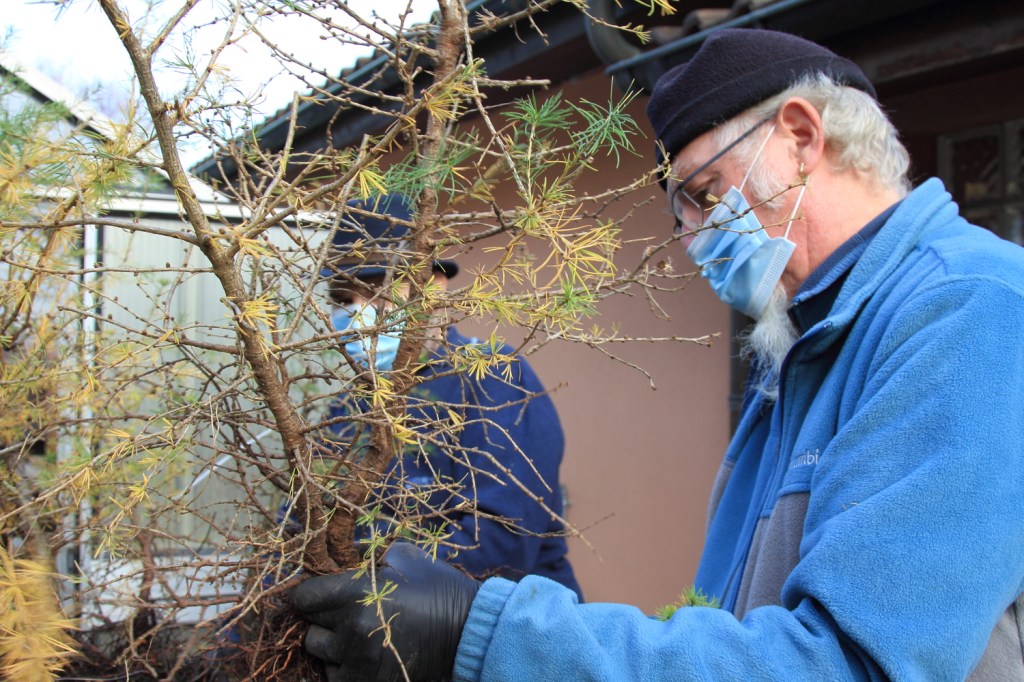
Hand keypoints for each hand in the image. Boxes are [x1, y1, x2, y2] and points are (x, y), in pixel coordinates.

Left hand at [290, 543, 479, 681]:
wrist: (466, 629)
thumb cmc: (436, 587)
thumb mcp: (404, 557)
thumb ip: (367, 553)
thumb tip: (340, 550)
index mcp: (357, 592)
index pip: (305, 596)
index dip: (309, 593)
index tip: (317, 593)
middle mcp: (351, 627)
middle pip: (309, 624)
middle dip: (323, 616)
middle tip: (345, 611)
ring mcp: (357, 659)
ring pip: (318, 651)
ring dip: (331, 642)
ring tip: (355, 633)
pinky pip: (333, 675)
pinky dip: (342, 666)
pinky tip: (361, 653)